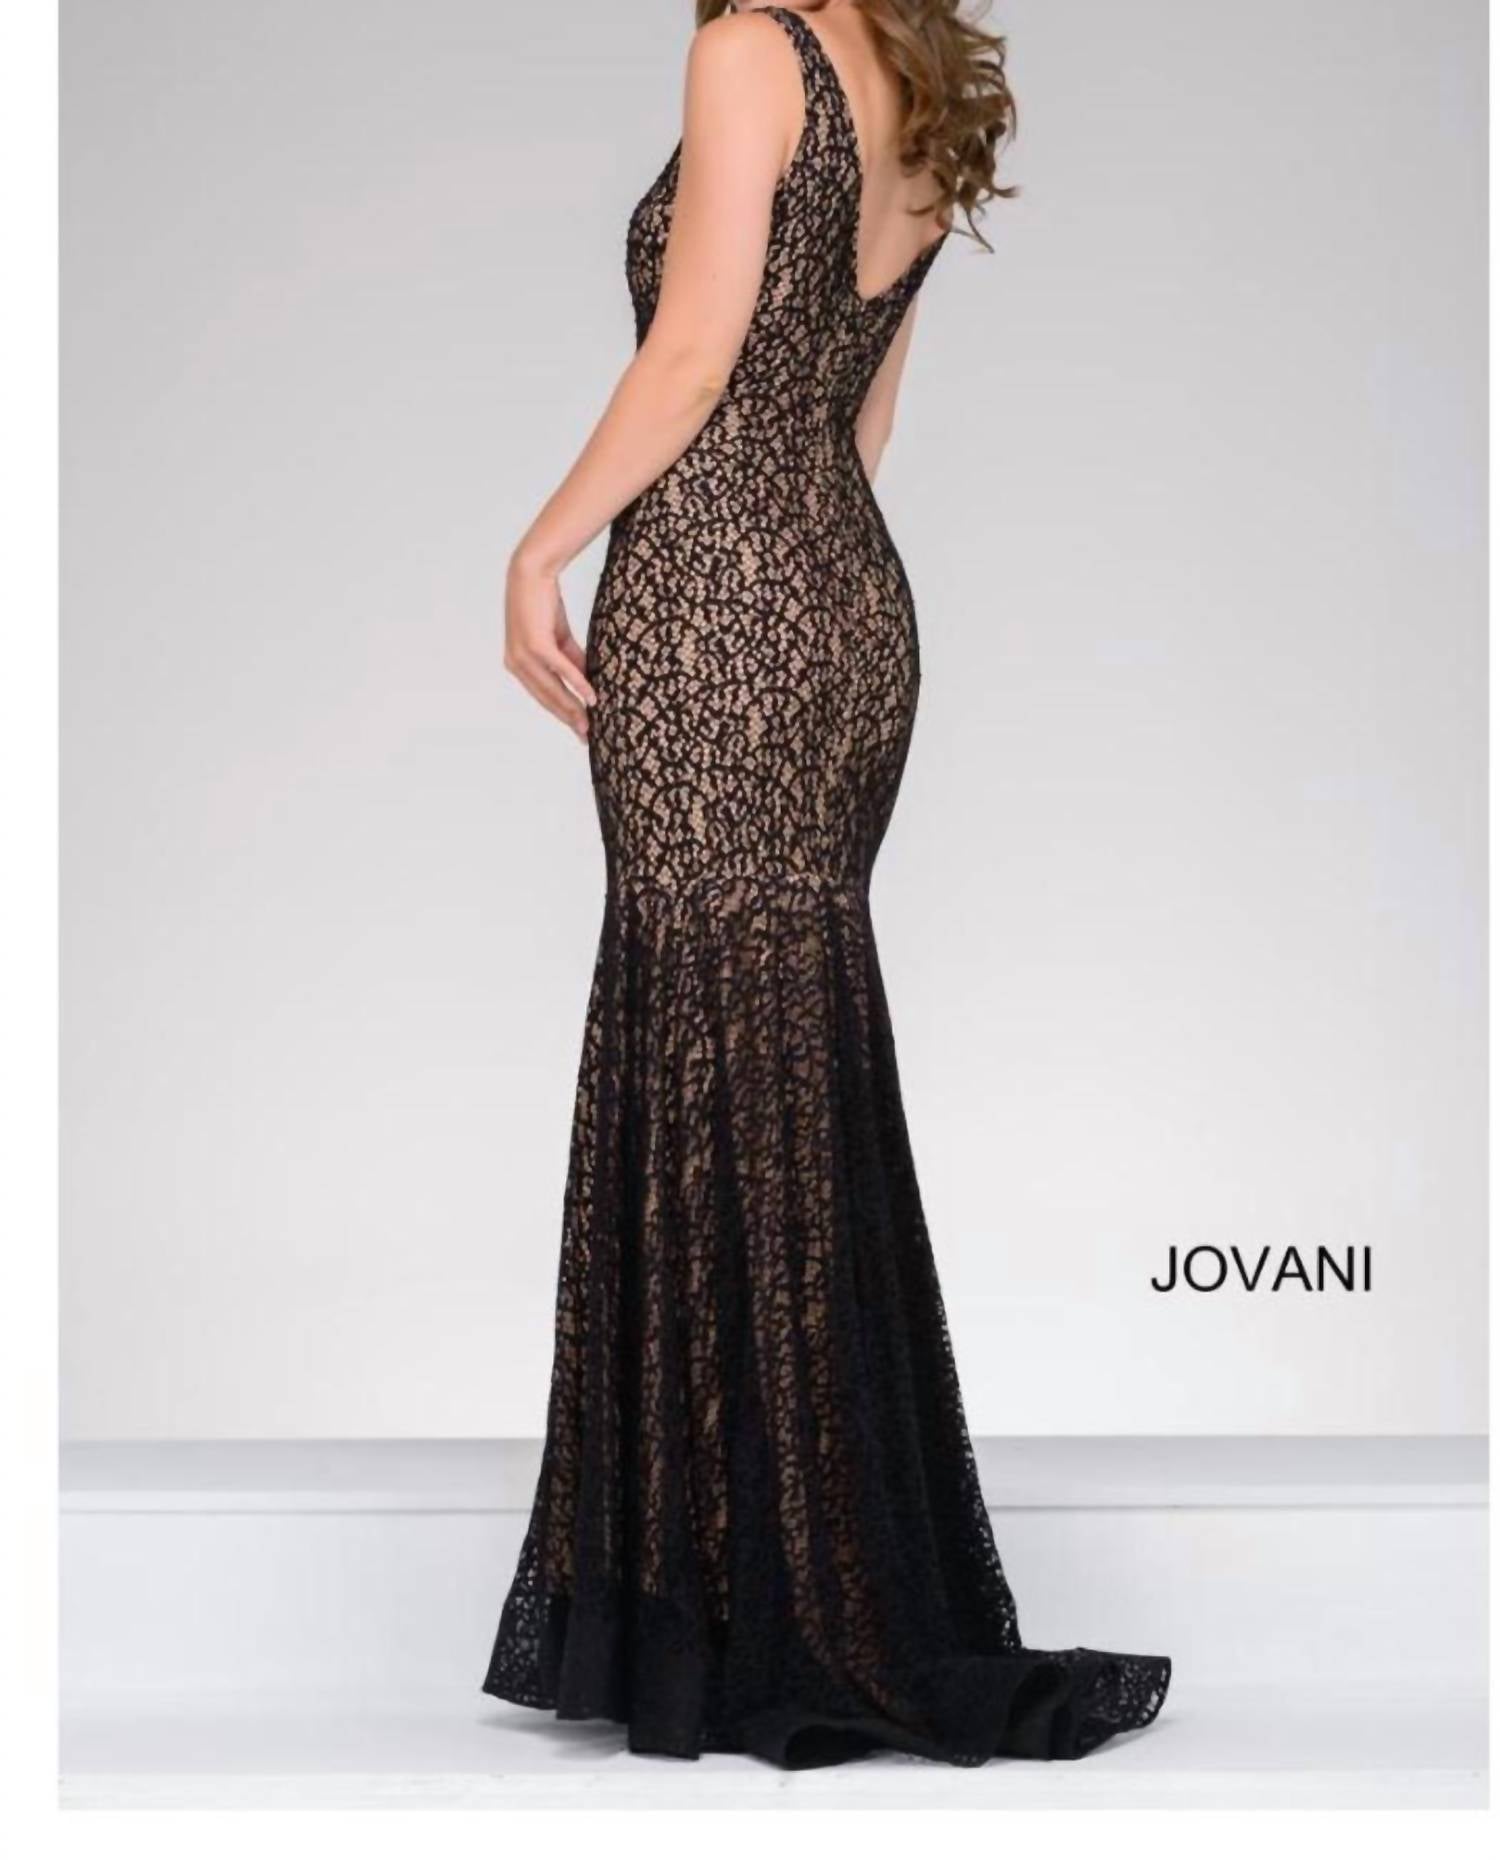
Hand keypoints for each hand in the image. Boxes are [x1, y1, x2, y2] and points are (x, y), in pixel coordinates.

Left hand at [503, 553, 597, 742]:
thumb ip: (570, 661)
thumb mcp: (559, 638)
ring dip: (573, 708)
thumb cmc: (543, 603)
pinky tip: (590, 696)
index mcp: (518, 665)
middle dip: (568, 719)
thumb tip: (587, 684)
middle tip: (586, 736)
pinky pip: (560, 670)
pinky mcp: (535, 644)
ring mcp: (523, 655)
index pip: (542, 696)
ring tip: (589, 723)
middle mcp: (516, 664)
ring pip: (552, 689)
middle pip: (547, 698)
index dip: (562, 714)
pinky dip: (577, 683)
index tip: (579, 730)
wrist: (531, 573)